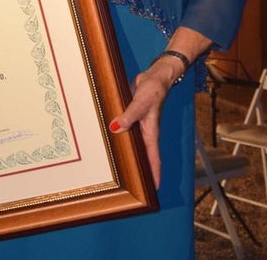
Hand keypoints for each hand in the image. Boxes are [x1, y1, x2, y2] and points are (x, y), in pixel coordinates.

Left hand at [107, 64, 172, 188]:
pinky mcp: (131, 117)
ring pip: (133, 145)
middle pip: (143, 156)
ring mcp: (138, 126)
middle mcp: (145, 132)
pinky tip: (111, 142)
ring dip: (129, 156)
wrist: (154, 76)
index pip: (153, 158)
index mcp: (151, 133)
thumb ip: (129, 115)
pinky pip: (125, 131)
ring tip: (121, 171)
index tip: (154, 189)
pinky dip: (120, 138)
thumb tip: (116, 128)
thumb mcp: (141, 102)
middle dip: (141, 171)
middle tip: (135, 187)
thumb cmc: (153, 89)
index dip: (154, 174)